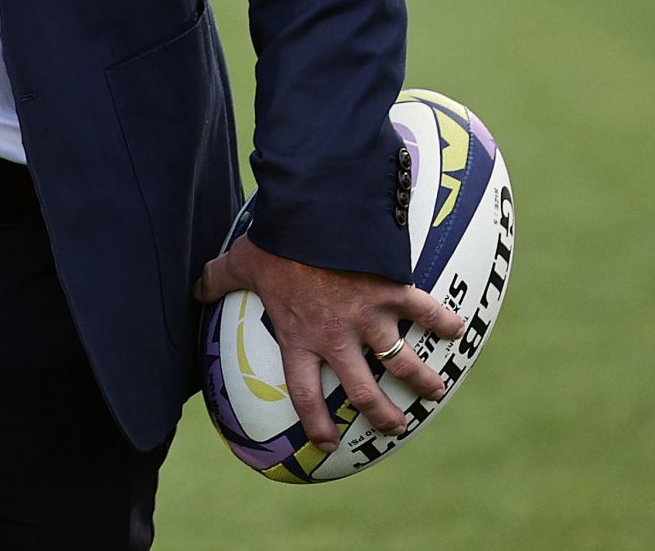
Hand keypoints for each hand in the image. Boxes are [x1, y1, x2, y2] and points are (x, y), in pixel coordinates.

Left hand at [193, 234, 462, 448]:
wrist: (314, 212)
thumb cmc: (275, 239)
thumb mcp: (241, 261)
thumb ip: (218, 279)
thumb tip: (195, 287)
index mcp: (299, 336)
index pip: (305, 393)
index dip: (316, 422)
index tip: (328, 442)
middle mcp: (337, 336)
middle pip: (364, 391)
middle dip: (382, 415)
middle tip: (395, 427)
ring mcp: (369, 316)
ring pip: (402, 361)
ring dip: (422, 380)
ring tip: (436, 392)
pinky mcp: (393, 289)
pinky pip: (426, 310)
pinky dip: (444, 321)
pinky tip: (459, 331)